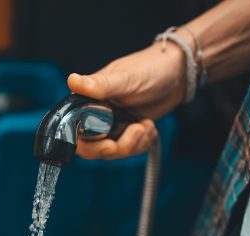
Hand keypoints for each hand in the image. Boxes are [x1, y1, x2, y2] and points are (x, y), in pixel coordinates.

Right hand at [68, 41, 185, 159]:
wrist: (177, 74)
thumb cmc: (150, 68)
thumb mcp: (125, 78)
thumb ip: (99, 85)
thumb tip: (72, 80)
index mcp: (87, 102)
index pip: (75, 134)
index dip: (91, 145)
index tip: (110, 144)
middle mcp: (94, 116)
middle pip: (93, 150)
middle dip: (117, 148)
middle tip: (136, 131)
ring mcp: (110, 126)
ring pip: (113, 152)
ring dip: (133, 144)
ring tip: (146, 124)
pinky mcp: (125, 133)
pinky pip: (128, 150)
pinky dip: (141, 144)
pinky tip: (149, 127)